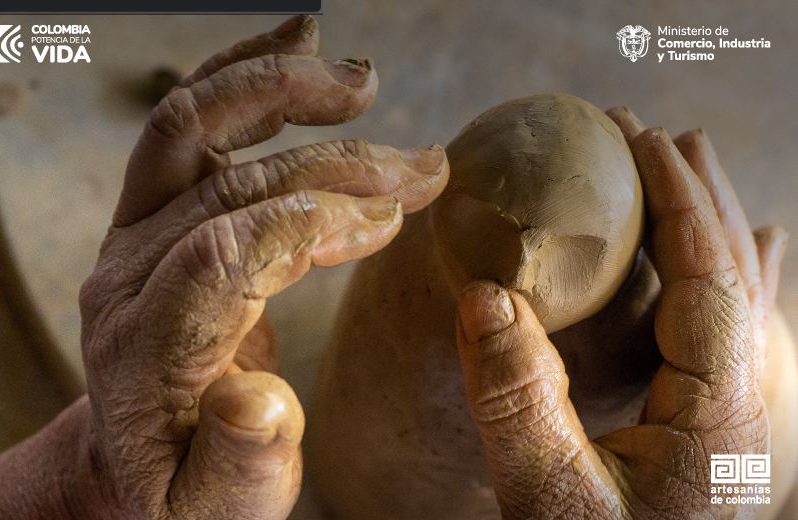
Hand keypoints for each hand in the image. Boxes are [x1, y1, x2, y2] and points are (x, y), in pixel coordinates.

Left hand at [0, 15, 447, 519]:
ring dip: (283, 91)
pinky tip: (301, 43)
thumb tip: (259, 400)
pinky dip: (246, 72)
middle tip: (421, 169)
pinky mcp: (156, 207)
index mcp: (145, 345)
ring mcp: (135, 229)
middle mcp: (126, 272)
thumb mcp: (218, 505)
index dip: (309, 224)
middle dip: (333, 167)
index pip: (219, 255)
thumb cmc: (188, 481)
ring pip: (193, 124)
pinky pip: (192, 120)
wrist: (137, 454)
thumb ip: (240, 463)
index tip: (390, 219)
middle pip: (226, 185)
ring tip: (364, 84)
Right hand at [454, 108, 784, 517]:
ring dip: (713, 226)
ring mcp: (742, 416)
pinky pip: (742, 327)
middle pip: (739, 271)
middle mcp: (749, 405)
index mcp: (721, 412)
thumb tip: (485, 294)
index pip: (711, 272)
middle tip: (654, 136)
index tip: (640, 141)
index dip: (678, 199)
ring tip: (693, 173)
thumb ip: (517, 398)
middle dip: (696, 196)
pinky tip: (761, 253)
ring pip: (744, 295)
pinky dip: (741, 273)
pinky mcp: (722, 427)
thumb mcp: (548, 497)